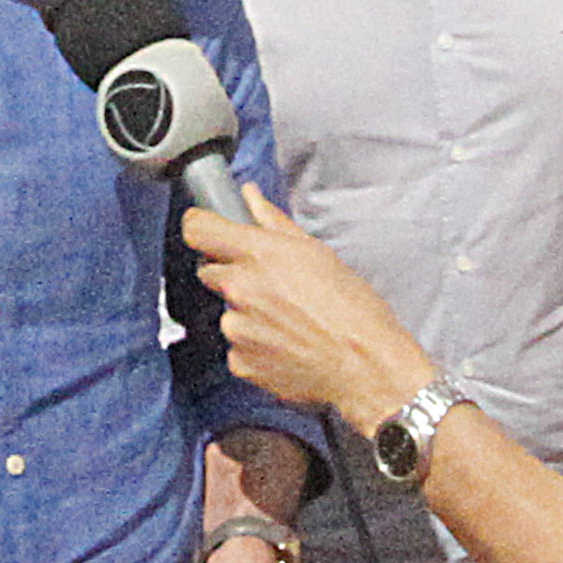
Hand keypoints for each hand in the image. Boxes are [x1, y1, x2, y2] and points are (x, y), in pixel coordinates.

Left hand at [181, 188, 430, 430]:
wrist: (365, 365)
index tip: (209, 232)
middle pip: (209, 271)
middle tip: (270, 285)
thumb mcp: (317, 253)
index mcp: (259, 254)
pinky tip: (285, 345)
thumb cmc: (353, 310)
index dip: (201, 228)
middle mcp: (240, 288)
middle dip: (231, 274)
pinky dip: (254, 347)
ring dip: (247, 315)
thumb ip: (273, 222)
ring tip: (288, 322)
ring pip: (226, 313)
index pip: (197, 229)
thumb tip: (250, 197)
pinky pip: (236, 347)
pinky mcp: (240, 361)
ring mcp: (237, 328)